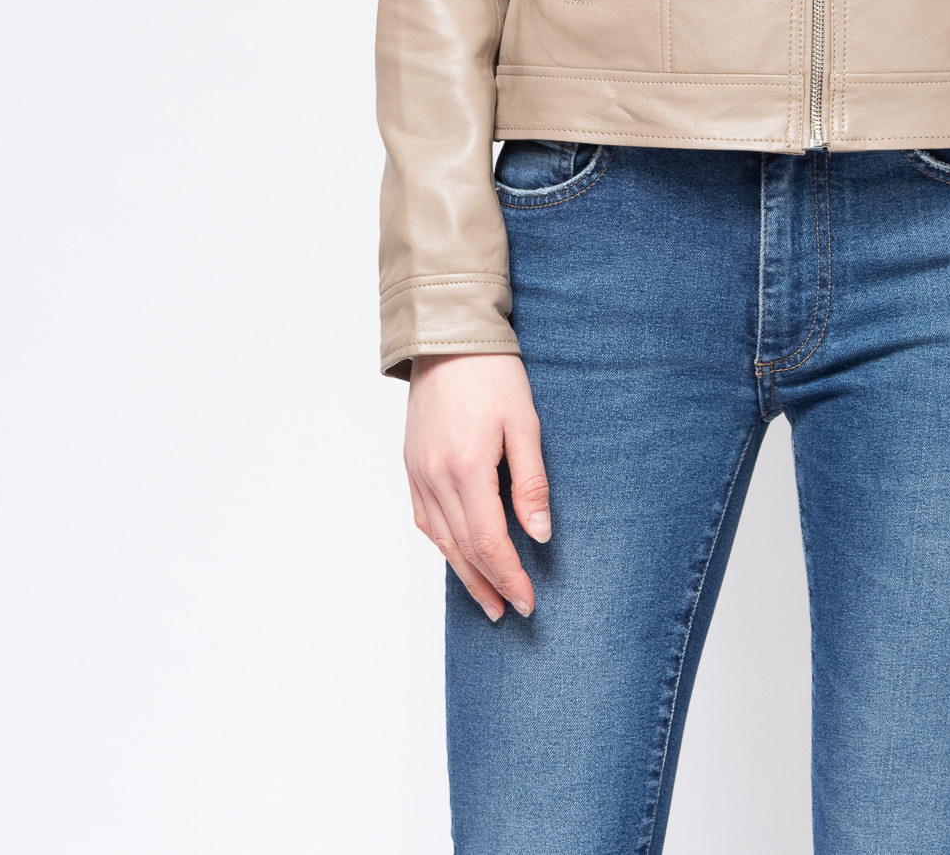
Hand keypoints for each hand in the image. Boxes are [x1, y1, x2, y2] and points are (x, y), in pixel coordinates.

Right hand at [405, 352, 551, 620]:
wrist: (447, 337)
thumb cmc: (492, 374)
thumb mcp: (525, 423)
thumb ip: (531, 482)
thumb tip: (538, 534)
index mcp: (466, 469)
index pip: (490, 542)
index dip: (509, 576)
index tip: (527, 601)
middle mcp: (435, 478)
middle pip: (462, 549)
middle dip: (488, 584)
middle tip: (508, 612)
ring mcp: (417, 472)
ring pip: (439, 539)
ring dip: (463, 573)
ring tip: (485, 598)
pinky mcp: (411, 464)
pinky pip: (423, 518)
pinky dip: (441, 544)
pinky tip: (457, 554)